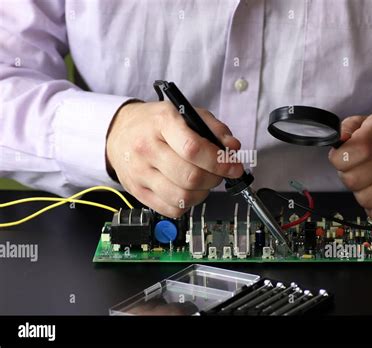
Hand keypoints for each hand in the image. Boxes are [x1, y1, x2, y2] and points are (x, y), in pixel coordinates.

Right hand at [106, 101, 243, 217]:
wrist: (118, 132)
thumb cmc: (155, 123)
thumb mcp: (186, 113)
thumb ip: (213, 128)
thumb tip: (232, 148)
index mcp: (162, 123)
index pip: (194, 148)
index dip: (219, 162)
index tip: (234, 167)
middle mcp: (147, 148)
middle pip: (190, 176)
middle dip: (214, 179)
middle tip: (219, 174)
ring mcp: (140, 172)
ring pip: (182, 197)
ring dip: (203, 193)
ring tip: (204, 182)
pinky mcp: (137, 191)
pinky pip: (171, 209)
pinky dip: (187, 204)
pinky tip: (188, 191)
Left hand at [328, 114, 371, 223]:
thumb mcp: (363, 125)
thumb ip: (345, 129)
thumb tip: (339, 140)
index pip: (356, 150)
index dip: (339, 158)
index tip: (341, 157)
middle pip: (354, 180)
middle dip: (349, 177)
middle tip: (360, 170)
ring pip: (365, 200)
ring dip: (362, 194)